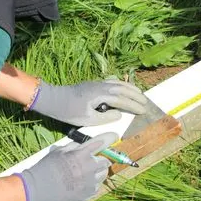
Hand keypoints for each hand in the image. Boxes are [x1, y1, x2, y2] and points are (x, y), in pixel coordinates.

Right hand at [15, 132, 116, 200]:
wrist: (38, 189)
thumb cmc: (46, 167)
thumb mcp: (59, 151)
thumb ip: (74, 147)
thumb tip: (84, 145)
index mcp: (81, 154)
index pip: (102, 142)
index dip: (110, 138)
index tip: (115, 136)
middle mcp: (89, 167)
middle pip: (106, 160)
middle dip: (101, 159)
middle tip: (90, 161)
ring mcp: (90, 182)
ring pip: (103, 174)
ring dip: (97, 172)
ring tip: (83, 174)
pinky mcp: (89, 194)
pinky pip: (96, 186)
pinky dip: (91, 183)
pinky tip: (78, 183)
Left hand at [30, 79, 147, 125]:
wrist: (54, 99)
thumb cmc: (69, 111)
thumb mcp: (88, 119)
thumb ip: (106, 117)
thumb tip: (120, 113)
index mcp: (101, 95)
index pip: (122, 100)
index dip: (133, 105)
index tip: (143, 110)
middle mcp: (101, 86)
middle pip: (122, 89)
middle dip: (135, 95)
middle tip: (146, 102)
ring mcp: (97, 84)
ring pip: (117, 83)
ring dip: (129, 88)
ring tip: (139, 93)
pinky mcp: (93, 84)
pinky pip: (111, 81)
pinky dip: (121, 83)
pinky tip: (123, 86)